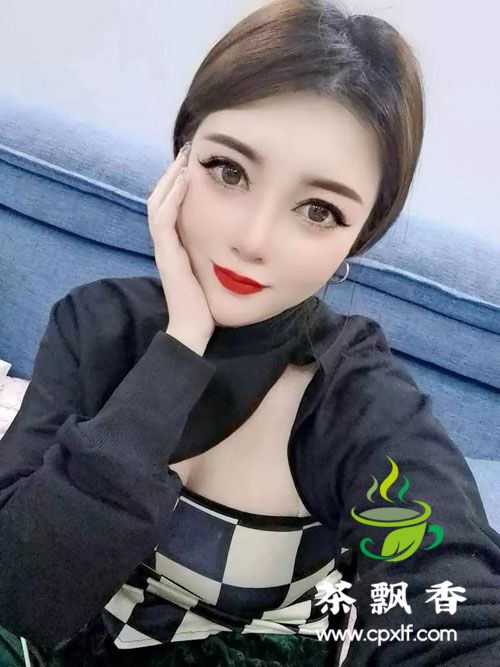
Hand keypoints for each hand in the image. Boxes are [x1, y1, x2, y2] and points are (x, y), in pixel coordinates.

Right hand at [147, 143, 215, 346]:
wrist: (194, 328)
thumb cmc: (206, 303)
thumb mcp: (213, 270)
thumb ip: (215, 252)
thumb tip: (235, 236)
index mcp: (175, 245)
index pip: (170, 206)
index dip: (178, 183)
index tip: (194, 163)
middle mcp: (166, 243)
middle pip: (159, 198)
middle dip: (172, 173)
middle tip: (187, 152)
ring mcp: (164, 248)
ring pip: (157, 203)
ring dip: (170, 178)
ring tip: (185, 159)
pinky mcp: (166, 254)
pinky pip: (164, 219)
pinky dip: (172, 198)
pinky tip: (184, 181)